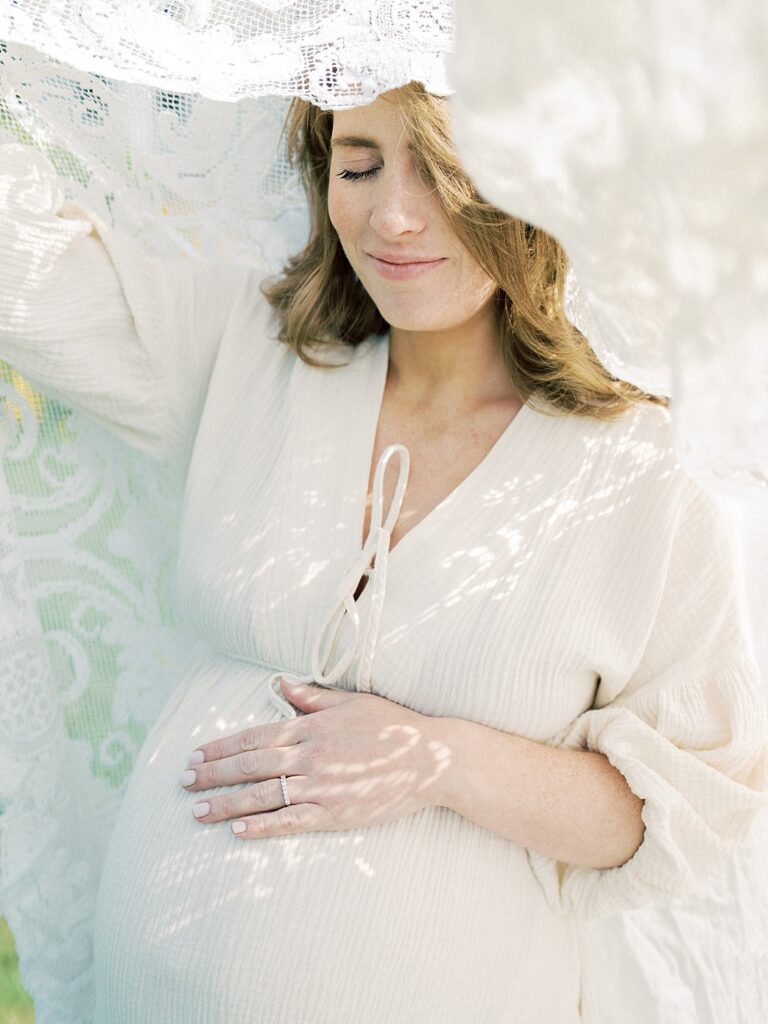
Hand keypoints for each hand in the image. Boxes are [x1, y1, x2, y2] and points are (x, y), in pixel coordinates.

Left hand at [179, 677, 452, 838]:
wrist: (430, 759)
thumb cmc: (393, 727)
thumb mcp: (351, 701)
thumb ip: (312, 697)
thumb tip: (281, 683)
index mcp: (310, 727)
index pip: (254, 737)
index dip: (221, 747)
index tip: (196, 755)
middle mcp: (308, 756)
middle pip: (249, 765)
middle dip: (212, 774)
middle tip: (184, 782)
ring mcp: (320, 786)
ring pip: (261, 795)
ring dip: (225, 803)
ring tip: (197, 811)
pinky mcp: (334, 814)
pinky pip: (290, 821)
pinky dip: (261, 826)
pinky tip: (238, 830)